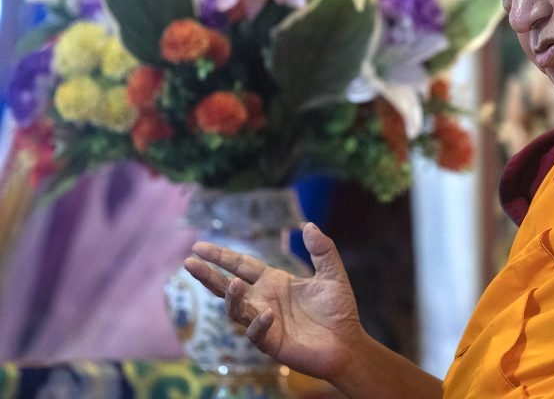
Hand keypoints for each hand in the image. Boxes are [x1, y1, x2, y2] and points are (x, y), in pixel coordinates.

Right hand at [184, 222, 361, 381]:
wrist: (348, 344)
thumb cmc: (339, 310)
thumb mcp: (332, 274)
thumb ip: (322, 249)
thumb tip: (308, 224)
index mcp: (273, 281)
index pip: (241, 265)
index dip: (221, 256)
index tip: (199, 246)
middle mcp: (263, 300)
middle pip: (227, 286)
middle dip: (208, 274)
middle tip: (189, 262)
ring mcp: (264, 322)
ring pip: (236, 310)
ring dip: (233, 297)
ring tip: (234, 283)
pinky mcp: (271, 343)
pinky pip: (257, 333)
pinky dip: (259, 323)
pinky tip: (268, 313)